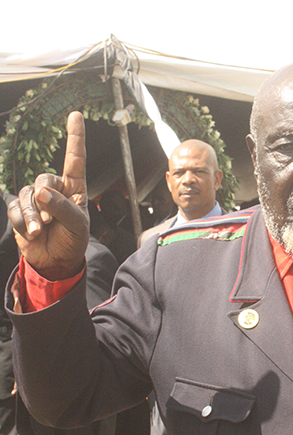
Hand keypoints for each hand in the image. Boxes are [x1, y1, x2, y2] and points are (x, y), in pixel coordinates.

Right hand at [8, 112, 89, 279]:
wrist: (56, 261)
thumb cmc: (73, 240)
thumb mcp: (77, 225)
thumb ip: (62, 207)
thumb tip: (41, 191)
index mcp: (75, 188)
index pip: (75, 159)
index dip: (75, 137)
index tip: (75, 116)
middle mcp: (55, 189)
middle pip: (44, 178)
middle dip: (45, 200)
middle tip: (50, 221)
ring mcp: (36, 199)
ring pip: (27, 194)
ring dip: (32, 215)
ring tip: (41, 231)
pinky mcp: (20, 210)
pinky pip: (14, 208)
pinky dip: (22, 222)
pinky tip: (31, 234)